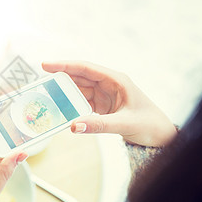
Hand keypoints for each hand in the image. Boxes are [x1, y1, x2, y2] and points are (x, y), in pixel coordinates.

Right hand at [42, 61, 176, 146]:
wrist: (161, 136)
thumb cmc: (150, 124)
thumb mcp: (124, 124)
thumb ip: (99, 125)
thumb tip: (74, 126)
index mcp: (115, 80)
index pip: (85, 68)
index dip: (64, 65)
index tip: (45, 65)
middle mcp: (108, 84)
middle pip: (78, 78)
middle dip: (59, 79)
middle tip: (39, 83)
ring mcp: (104, 95)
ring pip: (79, 90)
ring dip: (63, 93)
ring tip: (45, 97)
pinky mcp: (102, 107)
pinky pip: (82, 103)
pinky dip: (71, 106)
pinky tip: (60, 110)